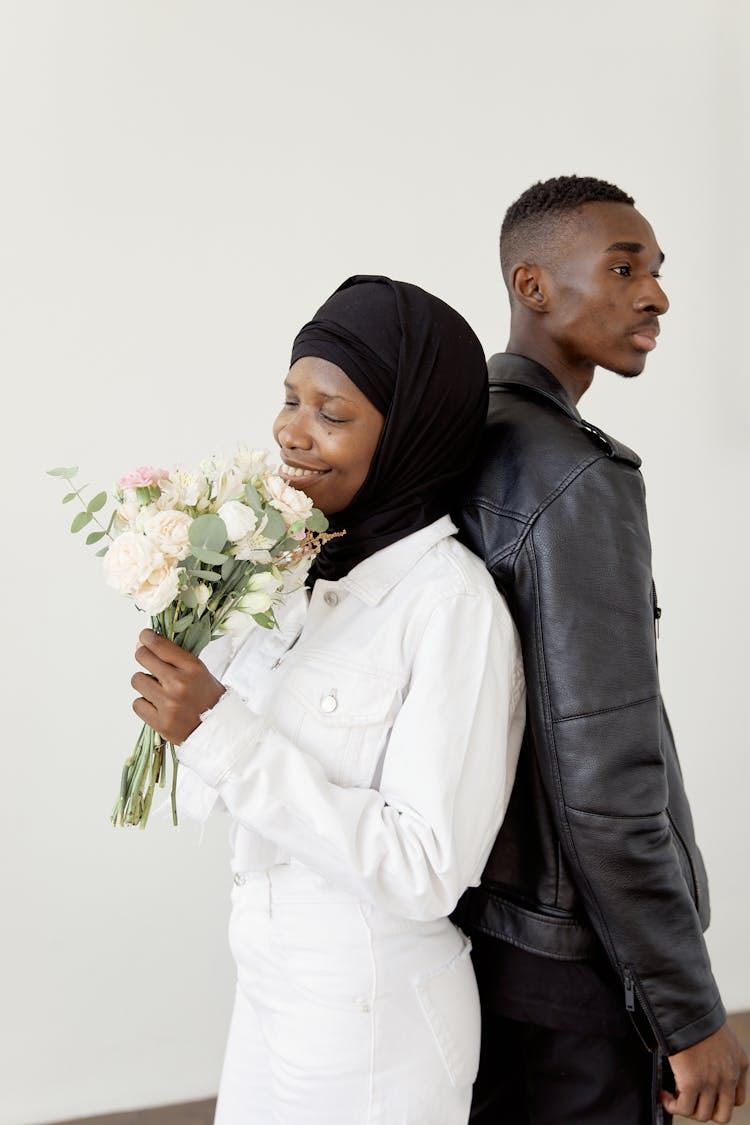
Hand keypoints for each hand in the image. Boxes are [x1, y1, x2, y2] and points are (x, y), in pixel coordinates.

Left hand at [132, 629, 224, 743]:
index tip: (144, 637)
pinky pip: (137, 704)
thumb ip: (173, 658)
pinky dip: (144, 703)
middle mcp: (179, 684)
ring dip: (143, 682)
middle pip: (143, 657)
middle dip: (143, 655)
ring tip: (156, 688)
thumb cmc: (208, 698)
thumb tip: (142, 644)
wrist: (219, 729)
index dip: (147, 637)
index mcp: (192, 668)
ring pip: (137, 680)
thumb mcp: (199, 671)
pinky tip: (156, 705)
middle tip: (146, 659)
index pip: (159, 645)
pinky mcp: (160, 722)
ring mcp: (168, 704)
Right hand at [661, 1022, 747, 1121]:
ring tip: (673, 1096)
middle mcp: (729, 1076)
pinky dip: (672, 1106)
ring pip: (701, 1115)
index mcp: (739, 1063)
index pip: (737, 1099)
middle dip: (703, 1110)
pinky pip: (683, 1108)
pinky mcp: (692, 1082)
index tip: (704, 1094)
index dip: (718, 1101)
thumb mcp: (720, 1035)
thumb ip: (718, 1053)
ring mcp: (712, 1082)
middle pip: (722, 1114)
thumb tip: (702, 1062)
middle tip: (689, 1099)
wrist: (688, 1007)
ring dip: (686, 1109)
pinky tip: (664, 1095)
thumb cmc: (698, 1013)